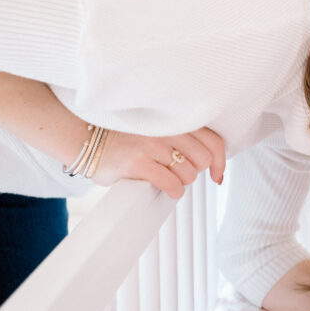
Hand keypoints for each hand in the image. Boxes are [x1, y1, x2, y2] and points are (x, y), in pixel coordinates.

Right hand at [90, 127, 225, 199]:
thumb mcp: (157, 128)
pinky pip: (171, 184)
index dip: (220, 162)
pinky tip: (168, 190)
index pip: (213, 140)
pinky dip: (174, 191)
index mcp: (174, 119)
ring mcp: (152, 144)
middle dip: (195, 172)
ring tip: (168, 178)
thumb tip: (211, 161)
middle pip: (203, 160)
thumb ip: (182, 136)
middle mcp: (166, 128)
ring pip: (188, 174)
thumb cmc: (126, 138)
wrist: (89, 139)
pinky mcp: (138, 162)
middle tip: (180, 173)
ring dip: (182, 182)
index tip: (217, 175)